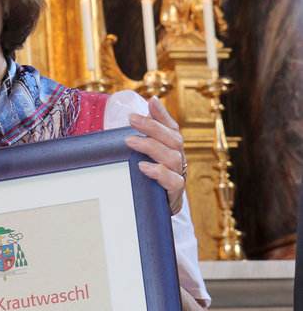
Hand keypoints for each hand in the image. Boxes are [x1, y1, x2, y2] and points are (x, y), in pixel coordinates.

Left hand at [124, 96, 186, 214]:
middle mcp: (178, 159)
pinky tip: (143, 167)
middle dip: (152, 127)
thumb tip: (130, 118)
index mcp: (172, 148)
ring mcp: (179, 175)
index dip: (162, 114)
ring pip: (173, 157)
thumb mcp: (144, 158)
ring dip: (151, 147)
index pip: (171, 127)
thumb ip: (141, 140)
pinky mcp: (175, 193)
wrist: (158, 209)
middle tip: (131, 119)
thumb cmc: (149, 180)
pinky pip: (172, 181)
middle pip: (172, 138)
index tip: (151, 100)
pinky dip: (158, 172)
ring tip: (130, 141)